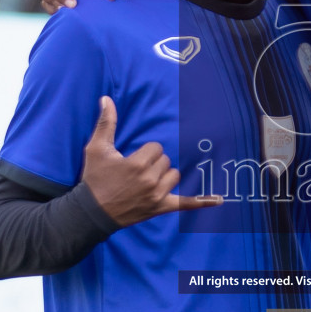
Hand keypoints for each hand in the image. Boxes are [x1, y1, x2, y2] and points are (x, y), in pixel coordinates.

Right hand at [80, 97, 219, 225]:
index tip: (131, 160)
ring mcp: (157, 195)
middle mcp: (150, 179)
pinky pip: (186, 204)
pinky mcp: (160, 207)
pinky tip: (219, 200)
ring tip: (148, 180)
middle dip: (153, 163)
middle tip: (136, 172)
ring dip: (165, 176)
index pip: (156, 148)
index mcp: (137, 163)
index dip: (144, 152)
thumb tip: (106, 99)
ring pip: (174, 176)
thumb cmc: (94, 179)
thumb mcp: (96, 149)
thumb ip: (105, 123)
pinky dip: (202, 202)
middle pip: (166, 161)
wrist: (92, 213)